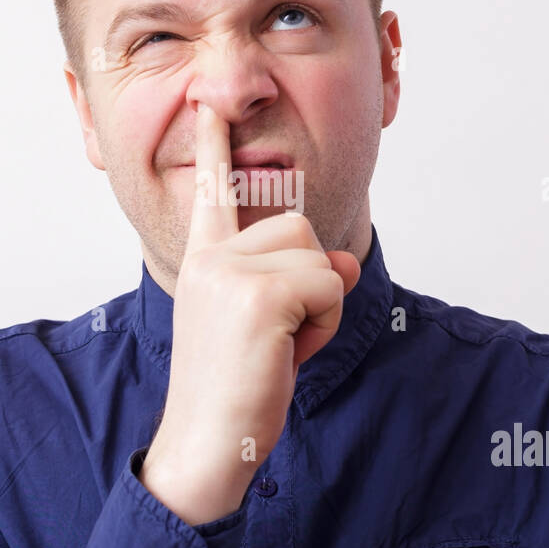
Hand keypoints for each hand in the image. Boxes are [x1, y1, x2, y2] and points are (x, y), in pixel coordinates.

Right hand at [139, 103, 359, 524]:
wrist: (207, 443)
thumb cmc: (234, 387)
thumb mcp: (269, 324)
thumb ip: (301, 282)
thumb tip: (344, 261)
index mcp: (204, 260)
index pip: (213, 192)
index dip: (214, 147)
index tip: (205, 104)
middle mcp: (212, 257)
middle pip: (301, 229)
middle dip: (311, 282)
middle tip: (278, 335)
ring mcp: (231, 272)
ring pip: (320, 259)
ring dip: (319, 307)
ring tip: (280, 346)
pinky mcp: (259, 295)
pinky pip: (329, 287)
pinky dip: (323, 326)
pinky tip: (286, 354)